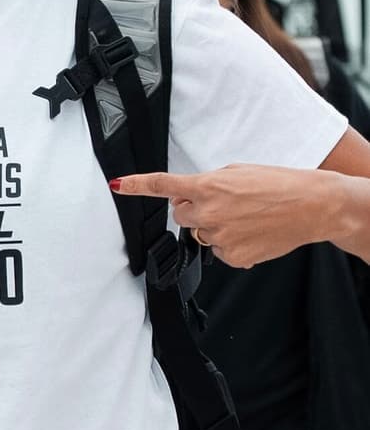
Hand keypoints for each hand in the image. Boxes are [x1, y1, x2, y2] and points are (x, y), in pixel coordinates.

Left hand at [110, 164, 335, 267]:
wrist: (312, 205)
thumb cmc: (277, 184)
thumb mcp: (236, 172)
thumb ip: (206, 184)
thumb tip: (190, 199)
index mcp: (207, 187)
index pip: (162, 185)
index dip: (136, 185)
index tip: (117, 184)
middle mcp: (209, 213)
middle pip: (180, 215)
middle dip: (194, 208)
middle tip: (224, 202)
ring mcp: (220, 237)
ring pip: (199, 233)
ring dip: (213, 225)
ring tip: (244, 216)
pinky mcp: (234, 256)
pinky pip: (218, 250)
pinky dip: (230, 242)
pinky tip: (250, 232)